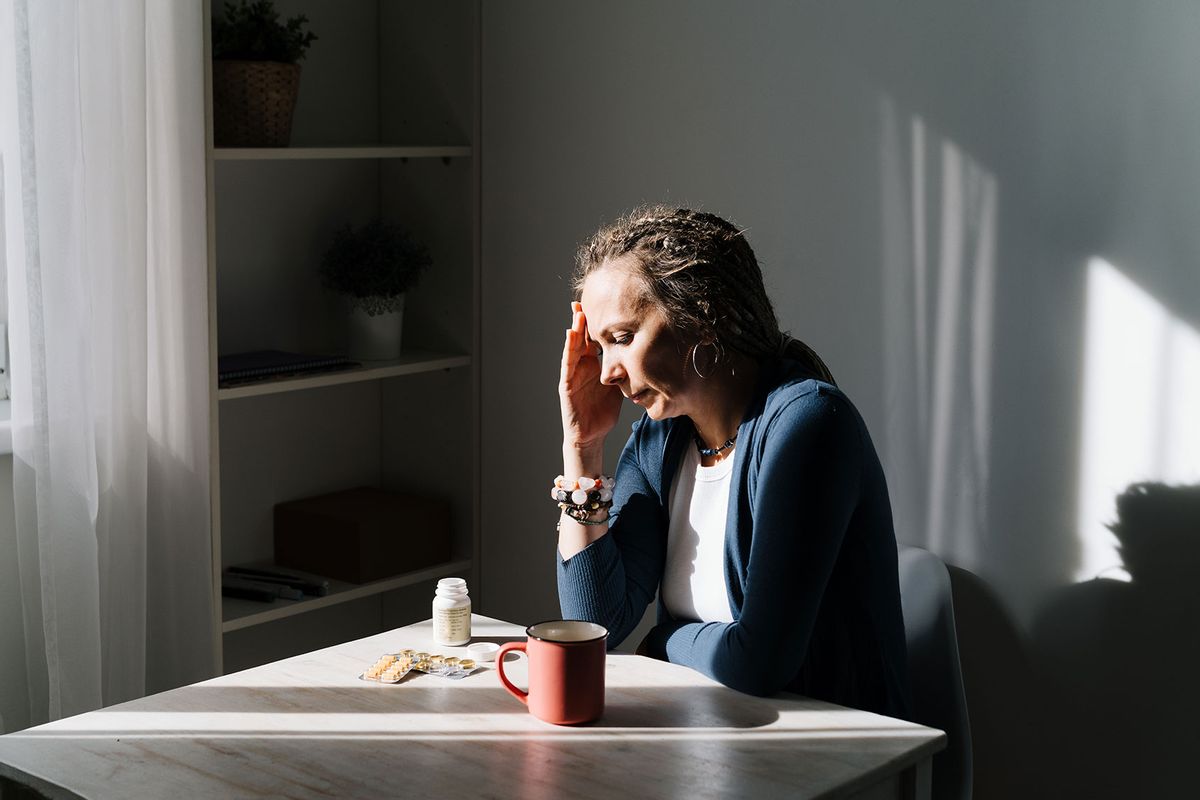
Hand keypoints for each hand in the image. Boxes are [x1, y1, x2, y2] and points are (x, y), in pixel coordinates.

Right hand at [559, 301, 622, 452]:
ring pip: (573, 347)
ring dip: (575, 329)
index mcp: (595, 364)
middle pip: (583, 337)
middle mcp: (582, 365)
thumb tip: (649, 357)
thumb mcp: (620, 385)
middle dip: (583, 319)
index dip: (598, 322)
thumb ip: (626, 370)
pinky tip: (570, 336)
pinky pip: (567, 364)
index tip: (603, 304)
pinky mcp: (566, 385)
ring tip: (578, 312)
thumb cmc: (604, 410)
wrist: (591, 435)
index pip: (596, 339)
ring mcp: (572, 374)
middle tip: (585, 298)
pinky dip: (568, 349)